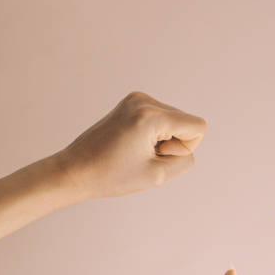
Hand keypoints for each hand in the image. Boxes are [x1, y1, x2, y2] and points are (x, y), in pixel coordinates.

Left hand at [59, 91, 206, 199]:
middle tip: (143, 155)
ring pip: (175, 121)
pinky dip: (154, 134)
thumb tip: (187, 142)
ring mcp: (136, 98)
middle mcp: (145, 100)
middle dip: (173, 143)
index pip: (198, 127)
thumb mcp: (159, 176)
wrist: (76, 170)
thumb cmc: (113, 176)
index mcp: (151, 115)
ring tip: (136, 150)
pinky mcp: (131, 103)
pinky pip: (161, 119)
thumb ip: (185, 159)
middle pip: (187, 122)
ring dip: (163, 140)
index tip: (156, 155)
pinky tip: (133, 144)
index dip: (184, 149)